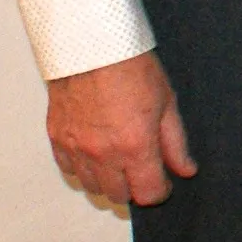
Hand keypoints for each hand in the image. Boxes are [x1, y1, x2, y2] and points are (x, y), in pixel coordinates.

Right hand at [47, 52, 195, 210]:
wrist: (91, 45)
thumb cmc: (130, 67)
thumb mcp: (166, 103)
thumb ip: (175, 144)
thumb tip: (185, 170)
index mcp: (134, 145)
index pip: (147, 194)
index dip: (159, 191)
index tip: (162, 182)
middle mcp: (102, 153)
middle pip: (118, 195)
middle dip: (134, 187)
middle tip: (141, 168)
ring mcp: (75, 147)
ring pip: (91, 186)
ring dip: (107, 180)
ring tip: (118, 160)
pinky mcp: (56, 138)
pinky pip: (69, 169)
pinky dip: (82, 167)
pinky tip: (94, 152)